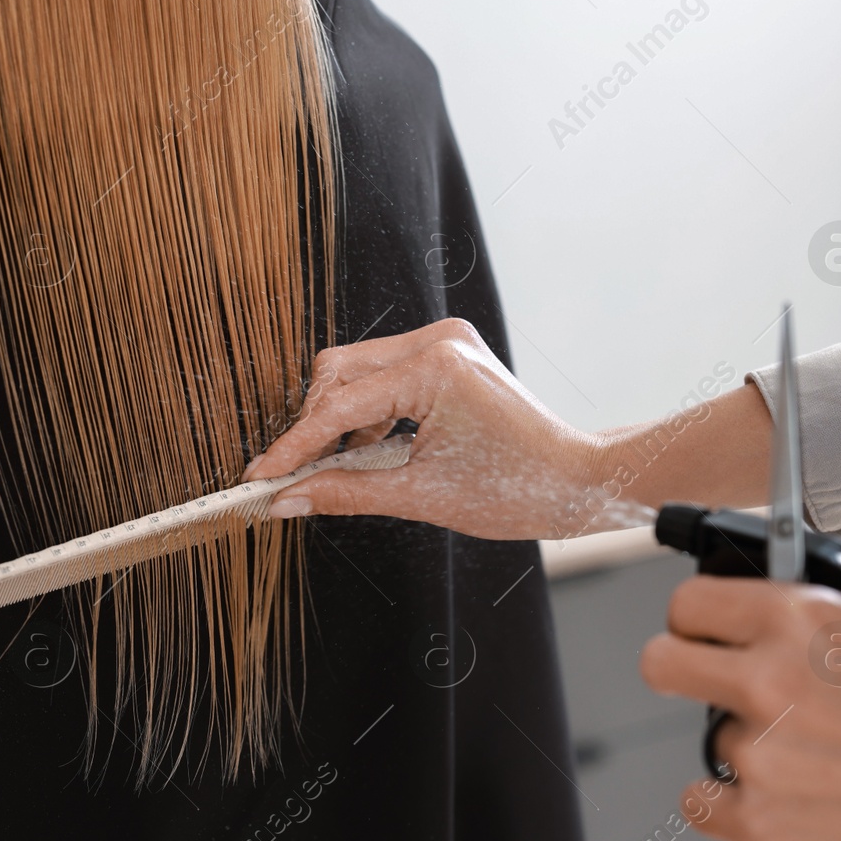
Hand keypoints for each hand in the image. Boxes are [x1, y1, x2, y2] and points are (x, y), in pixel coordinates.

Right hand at [243, 319, 627, 539]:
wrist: (579, 481)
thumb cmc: (517, 490)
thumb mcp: (420, 498)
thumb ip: (345, 493)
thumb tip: (287, 500)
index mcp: (434, 368)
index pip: (339, 407)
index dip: (294, 446)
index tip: (261, 476)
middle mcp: (437, 341)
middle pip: (337, 372)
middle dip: (312, 426)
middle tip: (293, 477)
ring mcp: (444, 341)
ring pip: (356, 370)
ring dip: (338, 419)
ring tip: (336, 468)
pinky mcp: (448, 353)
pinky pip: (383, 374)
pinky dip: (367, 413)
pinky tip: (370, 451)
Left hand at [641, 577, 840, 840]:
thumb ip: (837, 590)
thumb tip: (797, 570)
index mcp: (796, 618)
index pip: (688, 602)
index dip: (696, 617)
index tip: (705, 630)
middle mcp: (767, 680)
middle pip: (659, 662)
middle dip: (682, 666)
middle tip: (713, 679)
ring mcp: (760, 752)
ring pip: (708, 735)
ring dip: (745, 742)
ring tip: (807, 749)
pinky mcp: (761, 817)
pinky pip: (699, 802)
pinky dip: (728, 801)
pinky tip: (772, 791)